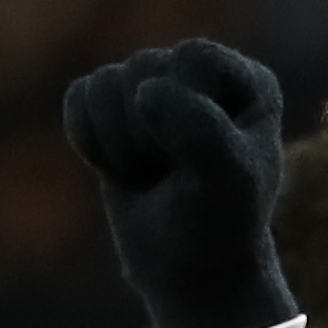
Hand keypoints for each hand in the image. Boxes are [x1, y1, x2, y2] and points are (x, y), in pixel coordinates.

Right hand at [62, 40, 297, 327]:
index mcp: (248, 84)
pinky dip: (89, 140)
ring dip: (119, 146)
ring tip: (150, 175)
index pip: (192, 58)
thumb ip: (199, 130)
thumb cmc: (217, 224)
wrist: (189, 270)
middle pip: (142, 70)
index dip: (183, 107)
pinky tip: (122, 167)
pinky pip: (79, 98)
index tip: (199, 159)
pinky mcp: (114, 107)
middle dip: (146, 137)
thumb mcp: (226, 180)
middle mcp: (202, 76)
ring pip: (105, 84)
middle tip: (172, 176)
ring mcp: (156, 88)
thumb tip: (145, 92)